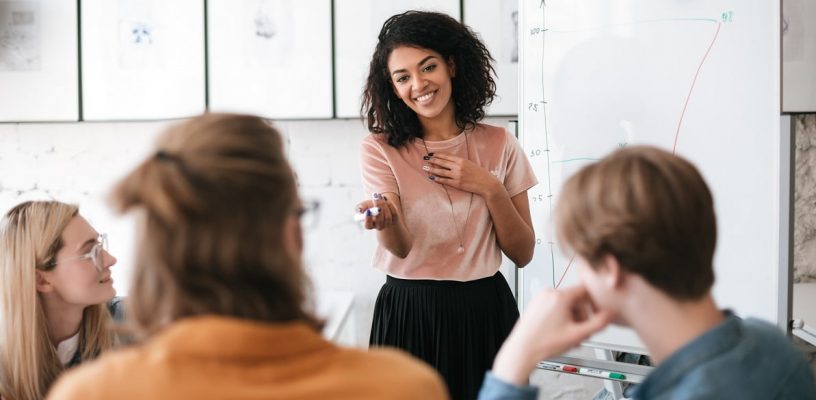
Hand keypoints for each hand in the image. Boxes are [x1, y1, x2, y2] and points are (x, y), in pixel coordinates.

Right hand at [356, 193, 398, 230]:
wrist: (381, 205)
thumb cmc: (370, 206)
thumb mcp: (364, 206)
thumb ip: (360, 207)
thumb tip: (360, 209)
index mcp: (369, 224)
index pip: (368, 225)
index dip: (368, 219)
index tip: (368, 210)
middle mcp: (379, 226)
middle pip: (380, 221)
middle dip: (378, 208)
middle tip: (375, 198)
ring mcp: (387, 223)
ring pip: (387, 216)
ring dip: (384, 204)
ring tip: (380, 196)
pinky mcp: (394, 219)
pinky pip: (394, 213)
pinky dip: (390, 205)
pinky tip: (386, 200)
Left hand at [425, 153, 500, 196]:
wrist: (486, 183)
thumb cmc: (478, 173)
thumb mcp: (469, 163)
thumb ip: (459, 162)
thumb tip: (447, 161)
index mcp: (461, 160)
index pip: (446, 156)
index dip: (437, 155)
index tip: (431, 154)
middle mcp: (458, 167)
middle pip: (442, 162)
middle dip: (432, 161)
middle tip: (425, 159)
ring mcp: (457, 176)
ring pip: (441, 172)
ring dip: (432, 170)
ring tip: (425, 168)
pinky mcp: (457, 184)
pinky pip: (445, 181)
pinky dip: (438, 179)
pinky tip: (433, 178)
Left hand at [491, 285, 612, 384]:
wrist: (522, 350)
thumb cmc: (544, 344)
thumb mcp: (578, 335)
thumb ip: (598, 323)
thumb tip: (611, 314)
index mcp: (560, 296)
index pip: (586, 289)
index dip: (596, 301)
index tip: (599, 310)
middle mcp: (549, 293)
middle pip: (576, 298)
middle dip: (583, 314)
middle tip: (583, 331)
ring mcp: (540, 298)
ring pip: (566, 303)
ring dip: (573, 317)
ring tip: (571, 334)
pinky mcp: (536, 304)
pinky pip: (555, 306)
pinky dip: (562, 316)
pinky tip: (561, 331)